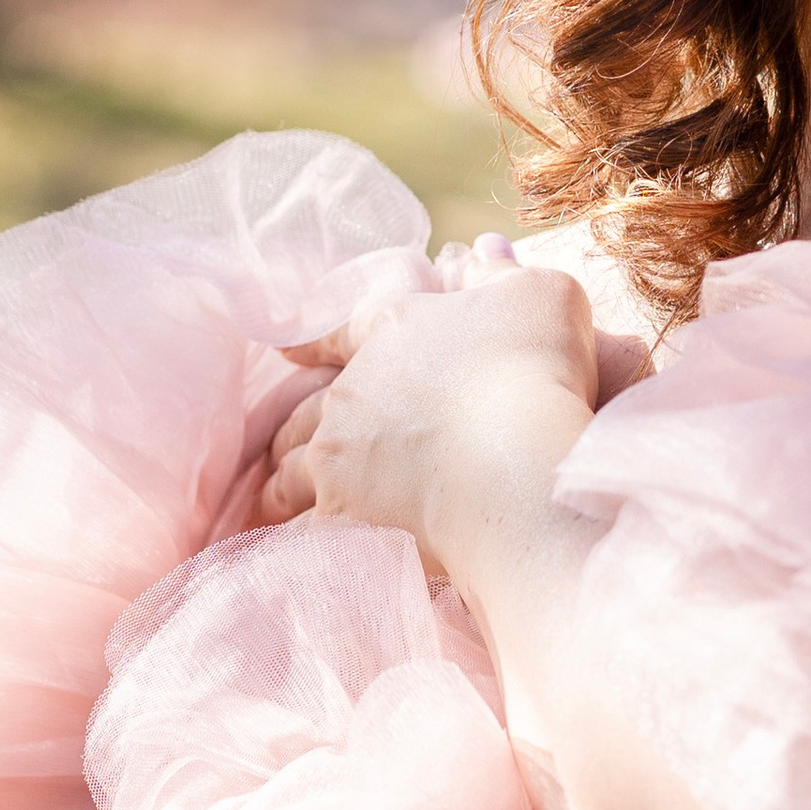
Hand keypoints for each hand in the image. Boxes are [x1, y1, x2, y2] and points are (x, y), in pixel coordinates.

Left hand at [256, 240, 598, 572]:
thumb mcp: (540, 295)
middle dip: (290, 426)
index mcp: (390, 330)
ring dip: (280, 484)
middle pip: (303, 411)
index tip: (286, 351)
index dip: (312, 340)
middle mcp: (351, 394)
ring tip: (270, 501)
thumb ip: (504, 275)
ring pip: (290, 473)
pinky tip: (283, 557)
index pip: (337, 328)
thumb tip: (483, 252)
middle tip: (275, 444)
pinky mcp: (345, 521)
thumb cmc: (534, 369)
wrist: (518, 462)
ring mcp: (340, 461)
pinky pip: (303, 537)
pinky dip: (290, 545)